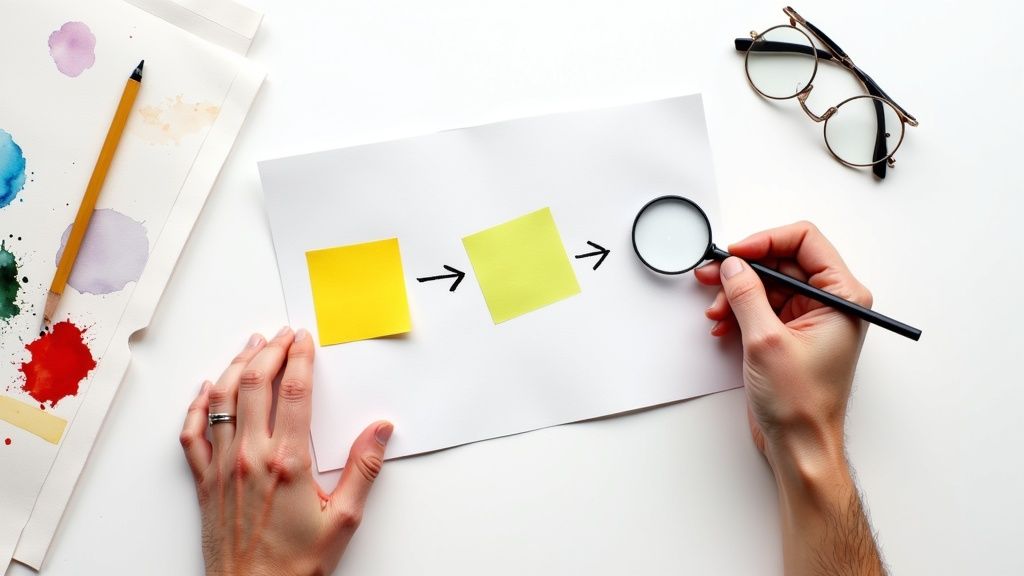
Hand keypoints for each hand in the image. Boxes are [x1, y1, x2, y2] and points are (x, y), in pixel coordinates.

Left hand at [179, 327, 392, 575]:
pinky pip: (192, 434)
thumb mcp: (344, 519)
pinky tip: (206, 392)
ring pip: (221, 400)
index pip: (294, 391)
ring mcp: (222, 467)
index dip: (300, 358)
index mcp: (287, 462)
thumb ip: (363, 469)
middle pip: (253, 384)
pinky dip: (197, 406)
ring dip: (235, 367)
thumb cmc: (296, 565)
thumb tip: (380, 431)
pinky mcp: (204, 482)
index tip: (304, 340)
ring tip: (250, 348)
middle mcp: (250, 456)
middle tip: (282, 336)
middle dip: (269, 351)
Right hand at [695, 221, 870, 469]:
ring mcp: (809, 318)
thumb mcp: (766, 340)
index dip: (766, 241)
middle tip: (711, 275)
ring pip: (767, 284)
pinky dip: (738, 311)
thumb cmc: (801, 404)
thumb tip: (732, 265)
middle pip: (782, 261)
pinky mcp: (789, 333)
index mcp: (843, 297)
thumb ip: (746, 295)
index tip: (735, 253)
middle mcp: (830, 303)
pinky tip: (722, 325)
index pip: (806, 241)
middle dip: (744, 269)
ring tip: (715, 310)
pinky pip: (761, 306)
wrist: (799, 446)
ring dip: (736, 293)